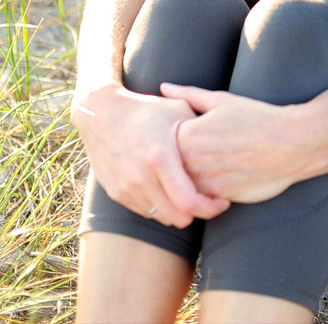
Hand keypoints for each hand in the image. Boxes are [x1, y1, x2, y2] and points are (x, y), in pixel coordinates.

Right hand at [71, 84, 229, 227]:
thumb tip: (225, 145)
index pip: (189, 202)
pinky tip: (168, 189)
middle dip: (198, 213)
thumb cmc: (147, 110)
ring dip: (178, 211)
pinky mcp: (116, 193)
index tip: (222, 201)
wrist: (102, 113)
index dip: (210, 208)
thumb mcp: (178, 111)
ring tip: (189, 193)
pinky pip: (146, 211)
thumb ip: (201, 130)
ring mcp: (126, 188)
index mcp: (160, 157)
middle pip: (178, 217)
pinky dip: (160, 206)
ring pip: (162, 216)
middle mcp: (141, 178)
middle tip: (210, 201)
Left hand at [161, 83, 313, 203]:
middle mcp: (192, 159)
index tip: (180, 137)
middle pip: (168, 167)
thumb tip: (163, 86)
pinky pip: (199, 199)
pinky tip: (214, 181)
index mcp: (189, 134)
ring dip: (185, 181)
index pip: (162, 142)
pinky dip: (201, 193)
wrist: (292, 143)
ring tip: (205, 168)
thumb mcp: (222, 101)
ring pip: (181, 186)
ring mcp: (205, 180)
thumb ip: (189, 95)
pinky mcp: (219, 197)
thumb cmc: (257, 117)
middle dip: (173, 164)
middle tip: (195, 156)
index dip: (169, 141)